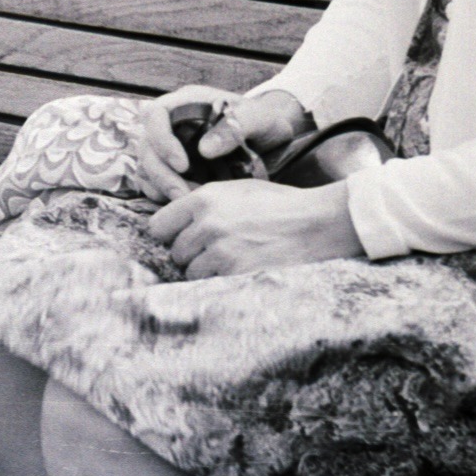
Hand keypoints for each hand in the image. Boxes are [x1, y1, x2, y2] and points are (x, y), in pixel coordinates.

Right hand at [136, 87, 311, 202]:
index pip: (155, 114)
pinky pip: (153, 181)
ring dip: (160, 187)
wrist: (272, 135)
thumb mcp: (258, 118)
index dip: (161, 140)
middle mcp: (172, 123)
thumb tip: (204, 150)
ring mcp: (170, 145)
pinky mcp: (172, 167)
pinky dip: (162, 194)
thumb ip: (233, 129)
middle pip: (146, 146)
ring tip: (186, 201)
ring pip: (146, 166)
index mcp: (186, 102)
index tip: (183, 165)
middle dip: (161, 173)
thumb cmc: (264, 120)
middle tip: (182, 195)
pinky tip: (182, 203)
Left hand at [148, 179, 362, 278]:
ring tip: (233, 260)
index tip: (183, 239)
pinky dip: (222, 282)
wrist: (319, 222)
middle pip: (175, 252)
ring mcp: (221, 252)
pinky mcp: (237, 274)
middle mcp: (207, 225)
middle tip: (217, 251)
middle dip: (191, 255)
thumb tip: (175, 221)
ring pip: (191, 272)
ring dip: (206, 271)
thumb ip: (203, 203)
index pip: (157, 226)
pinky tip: (241, 271)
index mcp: (203, 200)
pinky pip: (211, 285)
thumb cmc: (280, 205)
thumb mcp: (237, 190)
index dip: (169, 235)